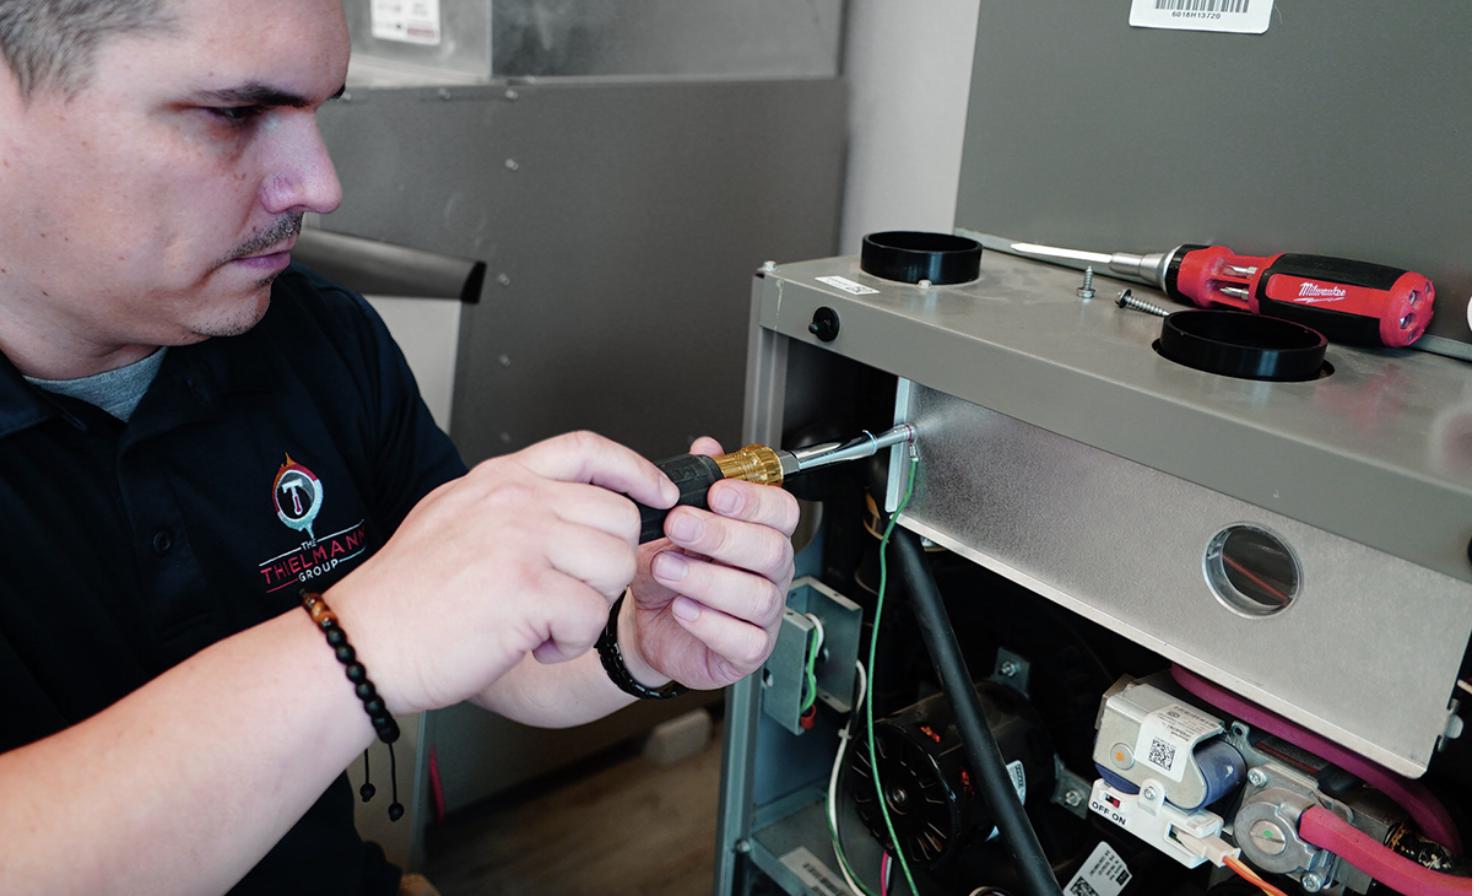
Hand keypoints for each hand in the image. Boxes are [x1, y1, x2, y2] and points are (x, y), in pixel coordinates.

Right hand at [328, 431, 676, 714]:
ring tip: (544, 621)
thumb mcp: (455, 518)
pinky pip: (592, 616)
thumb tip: (573, 507)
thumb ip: (513, 505)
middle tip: (566, 596)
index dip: (636, 469)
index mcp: (500, 478)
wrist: (360, 645)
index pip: (588, 449)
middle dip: (607, 567)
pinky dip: (569, 644)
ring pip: (617, 566)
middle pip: (620, 517)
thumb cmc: (405, 598)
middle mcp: (515, 499)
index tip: (660, 492)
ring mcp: (522, 539)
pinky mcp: (527, 589)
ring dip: (591, 607)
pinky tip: (532, 644)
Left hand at [625, 437, 799, 690]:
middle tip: (679, 525)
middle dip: (722, 535)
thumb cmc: (667, 571)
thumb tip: (708, 447)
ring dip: (707, 578)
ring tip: (666, 568)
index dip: (754, 500)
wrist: (643, 623)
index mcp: (759, 534)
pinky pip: (744, 640)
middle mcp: (769, 573)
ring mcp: (763, 614)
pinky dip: (710, 623)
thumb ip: (693, 484)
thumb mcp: (671, 522)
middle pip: (772, 550)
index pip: (781, 511)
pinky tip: (682, 608)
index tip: (717, 493)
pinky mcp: (747, 650)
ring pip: (757, 595)